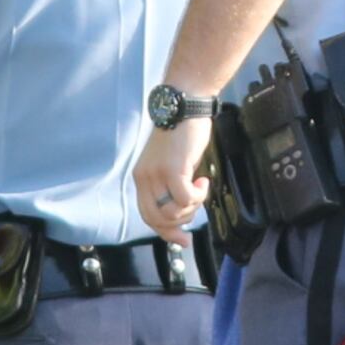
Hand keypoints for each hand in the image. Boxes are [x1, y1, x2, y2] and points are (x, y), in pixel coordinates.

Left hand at [134, 118, 213, 239]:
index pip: (147, 215)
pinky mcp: (173, 169)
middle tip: (195, 216)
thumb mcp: (171, 163)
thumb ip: (171, 186)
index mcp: (141, 177)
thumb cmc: (182, 134)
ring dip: (191, 207)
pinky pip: (185, 198)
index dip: (164, 231)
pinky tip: (203, 180)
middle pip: (157, 218)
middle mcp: (145, 178)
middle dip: (179, 224)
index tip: (182, 239)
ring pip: (172, 212)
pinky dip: (198, 195)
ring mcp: (157, 174)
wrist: (184, 106)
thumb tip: (182, 211)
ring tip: (199, 190)